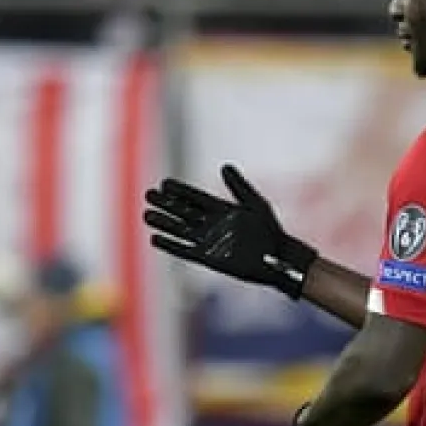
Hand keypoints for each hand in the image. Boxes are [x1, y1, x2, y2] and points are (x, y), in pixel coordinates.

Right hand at [143, 164, 316, 298]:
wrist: (278, 258)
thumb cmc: (271, 230)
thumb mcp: (255, 203)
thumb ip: (239, 186)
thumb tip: (224, 166)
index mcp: (222, 210)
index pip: (195, 198)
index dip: (180, 191)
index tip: (164, 183)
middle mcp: (212, 225)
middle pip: (183, 212)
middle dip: (166, 204)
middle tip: (148, 195)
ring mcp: (209, 242)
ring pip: (181, 230)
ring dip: (164, 223)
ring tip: (147, 215)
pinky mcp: (209, 258)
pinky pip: (185, 250)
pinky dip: (170, 245)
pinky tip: (155, 238)